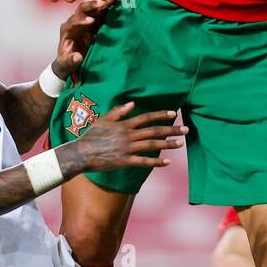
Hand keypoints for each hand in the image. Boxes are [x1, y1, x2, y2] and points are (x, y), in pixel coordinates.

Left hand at [52, 0, 114, 78]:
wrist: (70, 61)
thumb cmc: (66, 62)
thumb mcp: (67, 63)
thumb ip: (71, 60)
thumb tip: (78, 57)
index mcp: (67, 29)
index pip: (74, 21)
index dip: (82, 20)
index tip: (92, 22)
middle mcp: (75, 22)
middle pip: (83, 9)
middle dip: (92, 6)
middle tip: (103, 3)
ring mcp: (84, 21)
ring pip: (92, 8)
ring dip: (101, 2)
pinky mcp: (93, 23)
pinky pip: (99, 12)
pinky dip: (105, 6)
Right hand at [69, 103, 186, 171]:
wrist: (80, 153)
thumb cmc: (90, 136)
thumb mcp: (103, 120)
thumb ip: (119, 112)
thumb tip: (133, 104)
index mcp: (124, 124)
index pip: (147, 117)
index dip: (161, 115)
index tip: (173, 114)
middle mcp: (128, 135)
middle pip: (154, 131)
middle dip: (172, 129)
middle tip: (186, 130)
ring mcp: (127, 148)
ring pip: (152, 145)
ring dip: (168, 144)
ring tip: (181, 143)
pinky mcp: (124, 161)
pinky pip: (143, 161)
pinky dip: (156, 162)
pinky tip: (167, 162)